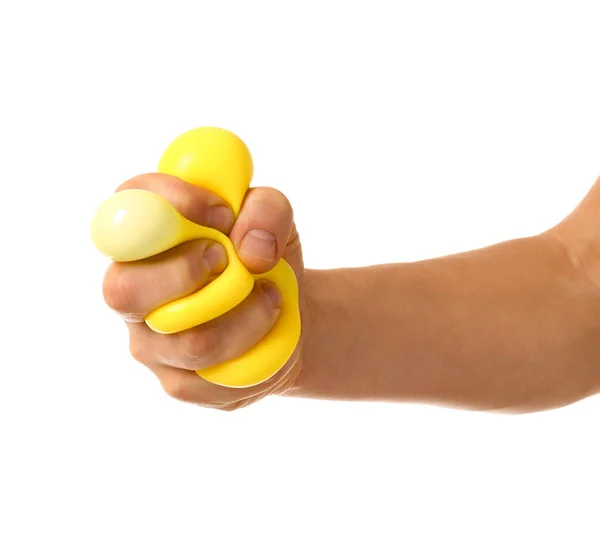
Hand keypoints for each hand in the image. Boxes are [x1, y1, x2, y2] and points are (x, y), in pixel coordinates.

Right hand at [102, 173, 305, 409]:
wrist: (286, 313)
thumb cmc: (263, 257)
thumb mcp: (275, 220)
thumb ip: (266, 210)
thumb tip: (251, 249)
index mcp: (146, 234)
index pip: (126, 207)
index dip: (170, 203)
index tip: (224, 213)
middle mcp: (132, 288)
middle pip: (123, 290)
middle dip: (187, 272)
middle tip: (230, 261)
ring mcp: (149, 341)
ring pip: (189, 342)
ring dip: (248, 316)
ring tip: (271, 297)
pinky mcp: (176, 382)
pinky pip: (214, 377)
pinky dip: (256, 350)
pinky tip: (267, 334)